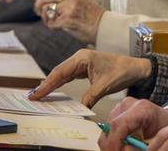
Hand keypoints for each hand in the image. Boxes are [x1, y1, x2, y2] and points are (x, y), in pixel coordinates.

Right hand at [29, 49, 152, 106]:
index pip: (60, 73)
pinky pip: (68, 76)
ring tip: (39, 95)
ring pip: (62, 74)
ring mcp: (81, 62)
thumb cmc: (122, 72)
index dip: (46, 84)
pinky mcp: (84, 67)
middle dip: (45, 85)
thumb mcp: (104, 86)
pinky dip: (60, 83)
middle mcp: (79, 58)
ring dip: (51, 84)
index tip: (36, 94)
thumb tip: (79, 109)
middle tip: (32, 96)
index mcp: (82, 58)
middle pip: (58, 72)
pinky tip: (53, 90)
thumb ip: (89, 97)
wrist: (135, 67)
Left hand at [33, 0, 103, 42]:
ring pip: (45, 9)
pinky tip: (56, 25)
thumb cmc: (89, 13)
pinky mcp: (67, 20)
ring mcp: (69, 8)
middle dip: (38, 5)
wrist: (103, 26)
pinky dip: (50, 25)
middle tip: (39, 10)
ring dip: (44, 16)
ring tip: (50, 19)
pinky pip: (49, 22)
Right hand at [98, 98, 167, 150]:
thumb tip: (125, 149)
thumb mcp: (155, 138)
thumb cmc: (164, 127)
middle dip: (111, 145)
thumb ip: (138, 145)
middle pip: (110, 127)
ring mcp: (121, 106)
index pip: (119, 125)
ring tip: (120, 150)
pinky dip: (112, 139)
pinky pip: (109, 128)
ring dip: (110, 143)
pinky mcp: (117, 110)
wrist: (167, 118)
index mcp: (142, 108)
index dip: (114, 142)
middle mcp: (128, 104)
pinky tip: (120, 145)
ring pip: (106, 129)